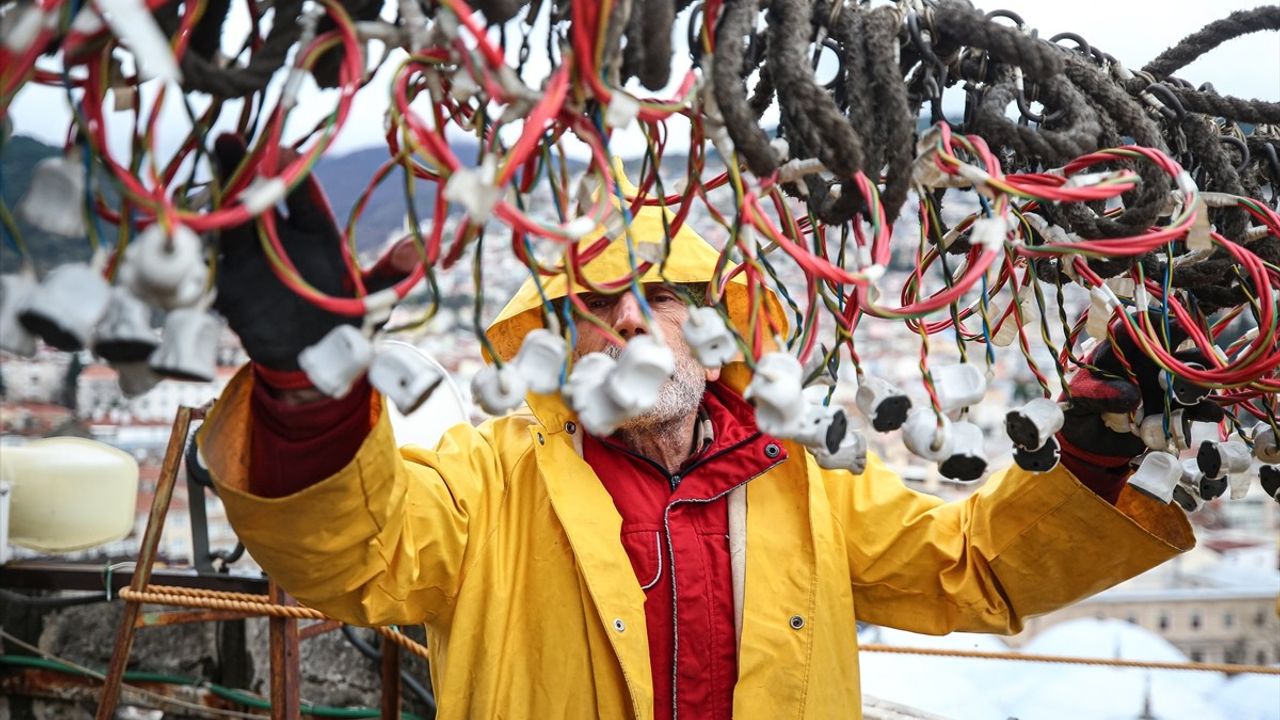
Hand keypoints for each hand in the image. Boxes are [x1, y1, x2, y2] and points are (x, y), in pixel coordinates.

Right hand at [212, 135, 409, 371]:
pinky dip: (194, 242)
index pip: (304, 193)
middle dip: (244, 168)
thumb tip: (414, 253)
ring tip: (202, 175)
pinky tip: (182, 222)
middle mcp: (281, 238)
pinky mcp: (229, 285)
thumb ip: (388, 276)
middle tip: (228, 140)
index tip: (282, 150)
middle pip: (261, 196)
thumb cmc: (345, 323)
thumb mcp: (372, 301)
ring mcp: (252, 259)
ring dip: (218, 196)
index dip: (292, 170)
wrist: (312, 365)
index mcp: (317, 233)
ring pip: (231, 220)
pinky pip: (208, 260)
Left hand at [1059, 314, 1222, 473]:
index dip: (1151, 321)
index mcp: (1117, 352)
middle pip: (1172, 346)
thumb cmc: (1079, 410)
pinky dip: (1205, 410)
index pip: (1133, 329)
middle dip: (1190, 347)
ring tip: (1205, 388)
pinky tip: (1212, 414)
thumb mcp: (1080, 400)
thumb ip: (1100, 395)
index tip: (1168, 322)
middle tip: (1200, 358)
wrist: (1088, 441)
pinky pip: (1193, 407)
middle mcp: (1144, 363)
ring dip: (1202, 378)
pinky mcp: (1171, 408)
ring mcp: (1161, 384)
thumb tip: (1131, 395)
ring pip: (1190, 373)